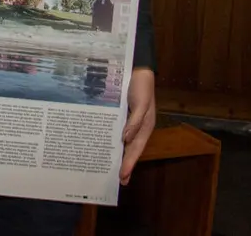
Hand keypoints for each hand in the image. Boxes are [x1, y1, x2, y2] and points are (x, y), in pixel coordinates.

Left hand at [120, 67, 155, 184]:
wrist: (137, 70)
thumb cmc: (141, 87)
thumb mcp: (141, 104)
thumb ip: (134, 121)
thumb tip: (126, 139)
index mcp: (145, 127)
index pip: (136, 149)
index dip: (130, 163)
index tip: (122, 177)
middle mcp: (137, 127)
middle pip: (130, 149)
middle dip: (125, 164)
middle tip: (119, 180)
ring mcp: (129, 121)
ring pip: (124, 142)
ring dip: (119, 154)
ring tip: (111, 167)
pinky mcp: (122, 114)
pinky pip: (116, 129)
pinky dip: (112, 139)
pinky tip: (106, 143)